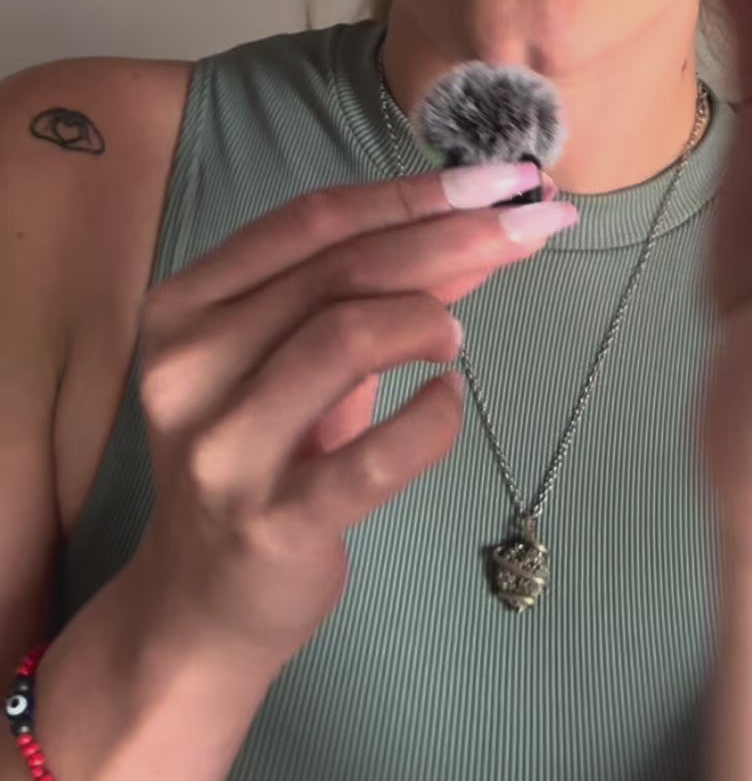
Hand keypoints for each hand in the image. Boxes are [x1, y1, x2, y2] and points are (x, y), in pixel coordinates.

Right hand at [127, 166, 575, 667]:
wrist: (200, 603)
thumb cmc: (261, 454)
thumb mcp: (304, 360)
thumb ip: (380, 291)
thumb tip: (484, 225)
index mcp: (188, 305)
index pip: (312, 219)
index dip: (414, 191)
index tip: (504, 177)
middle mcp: (192, 365)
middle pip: (338, 269)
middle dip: (452, 236)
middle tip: (535, 224)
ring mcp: (225, 447)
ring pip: (344, 336)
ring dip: (427, 319)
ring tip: (456, 336)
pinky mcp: (271, 522)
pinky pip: (376, 456)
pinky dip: (432, 420)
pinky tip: (449, 402)